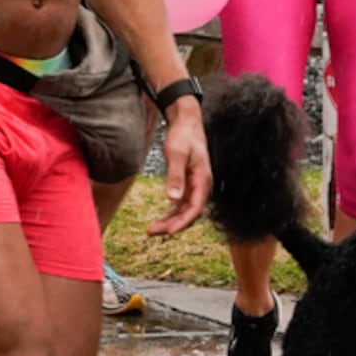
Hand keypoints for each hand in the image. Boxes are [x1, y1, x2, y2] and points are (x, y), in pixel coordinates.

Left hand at [147, 98, 213, 237]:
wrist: (187, 123)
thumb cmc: (183, 136)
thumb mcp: (177, 155)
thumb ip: (176, 176)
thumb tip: (172, 199)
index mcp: (203, 181)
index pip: (195, 209)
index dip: (182, 223)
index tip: (168, 232)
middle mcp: (201, 186)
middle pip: (189, 213)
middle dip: (173, 225)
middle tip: (152, 233)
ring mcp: (195, 186)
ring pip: (184, 211)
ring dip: (170, 221)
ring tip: (152, 230)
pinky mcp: (188, 184)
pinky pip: (181, 204)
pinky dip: (171, 213)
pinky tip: (161, 219)